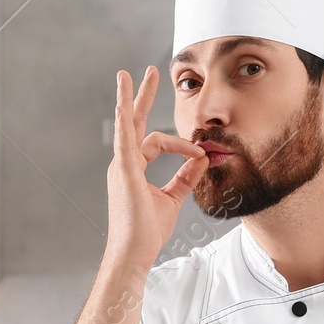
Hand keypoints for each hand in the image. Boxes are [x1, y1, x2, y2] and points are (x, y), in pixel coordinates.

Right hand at [104, 66, 208, 270]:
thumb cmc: (147, 231)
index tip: (202, 153)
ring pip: (127, 125)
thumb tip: (203, 158)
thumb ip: (185, 177)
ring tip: (129, 75)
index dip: (182, 145)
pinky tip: (124, 105)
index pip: (157, 142)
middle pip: (134, 121)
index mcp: (133, 167)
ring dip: (129, 98)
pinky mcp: (123, 172)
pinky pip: (123, 142)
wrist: (134, 252)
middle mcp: (124, 162)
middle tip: (148, 71)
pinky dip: (123, 122)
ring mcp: (121, 166)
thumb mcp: (172, 199)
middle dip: (141, 95)